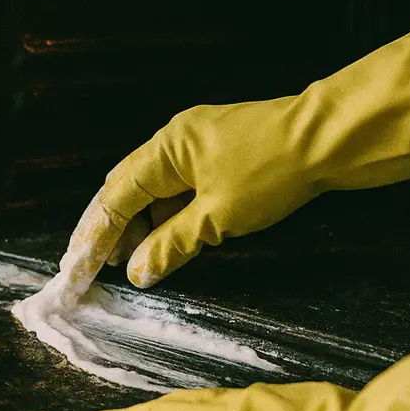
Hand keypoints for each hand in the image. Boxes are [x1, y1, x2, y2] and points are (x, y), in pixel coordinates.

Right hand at [71, 18, 409, 287]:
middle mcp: (174, 141)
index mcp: (165, 149)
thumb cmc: (272, 172)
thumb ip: (173, 244)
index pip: (115, 197)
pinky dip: (168, 215)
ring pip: (154, 189)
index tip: (76, 269)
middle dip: (108, 229)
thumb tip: (138, 272)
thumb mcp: (218, 217)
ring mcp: (199, 144)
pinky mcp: (222, 154)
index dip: (93, 236)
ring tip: (132, 262)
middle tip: (92, 268)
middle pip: (127, 189)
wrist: (332, 138)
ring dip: (141, 225)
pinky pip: (180, 187)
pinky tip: (169, 239)